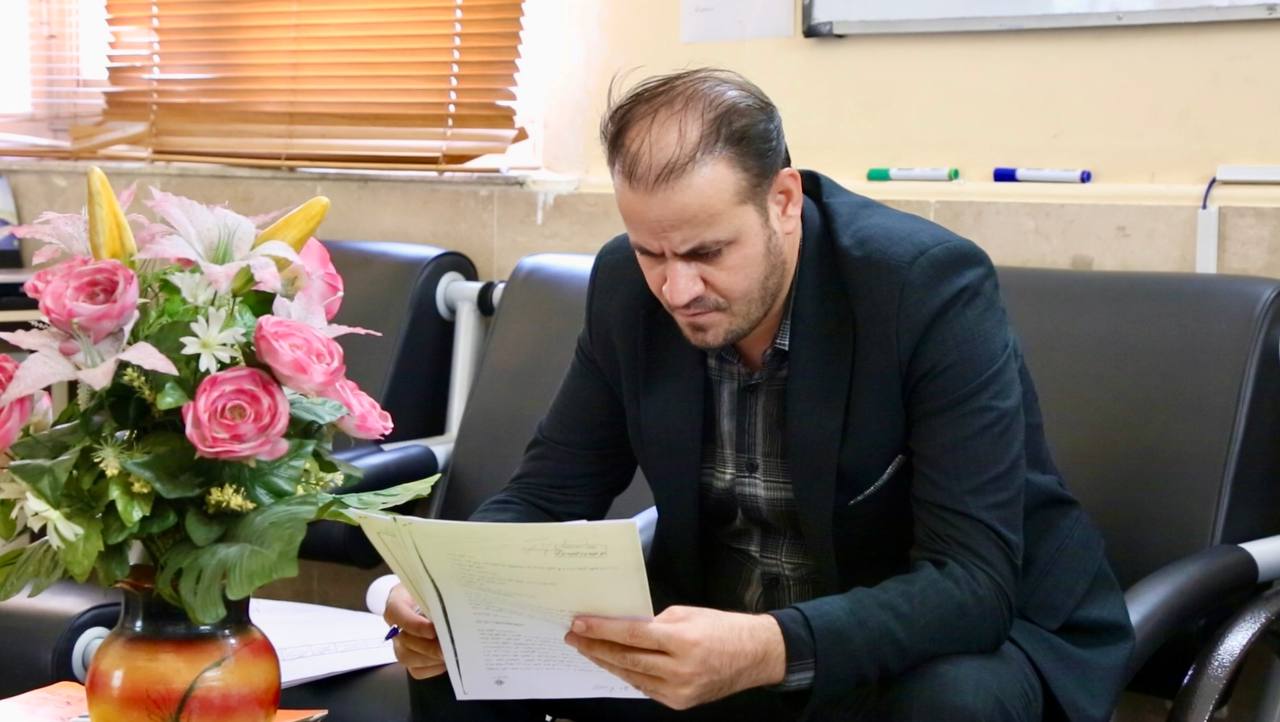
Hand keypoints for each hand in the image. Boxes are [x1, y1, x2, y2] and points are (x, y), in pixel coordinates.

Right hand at [384, 584, 444, 678]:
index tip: (432, 630)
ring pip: (407, 658)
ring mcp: (400, 643)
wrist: (436, 598)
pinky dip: (433, 668)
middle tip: (450, 646)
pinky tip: (447, 660)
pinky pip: (416, 670)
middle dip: (429, 646)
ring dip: (431, 658)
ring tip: (452, 653)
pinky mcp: (410, 658)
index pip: (395, 612)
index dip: (412, 624)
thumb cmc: (435, 589)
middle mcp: (395, 624)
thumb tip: (454, 611)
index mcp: (398, 600)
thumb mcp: (435, 585)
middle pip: (403, 640)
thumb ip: (440, 595)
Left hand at [564, 605, 785, 709]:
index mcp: (682, 641)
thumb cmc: (722, 628)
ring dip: (606, 662)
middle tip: (574, 637)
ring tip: (588, 649)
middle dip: (596, 647)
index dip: (602, 630)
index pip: (632, 635)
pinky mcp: (680, 703)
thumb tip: (622, 627)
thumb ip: (653, 623)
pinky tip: (614, 663)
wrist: (754, 655)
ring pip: (631, 676)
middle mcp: (680, 670)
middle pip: (626, 659)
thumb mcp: (686, 615)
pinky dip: (628, 674)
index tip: (579, 624)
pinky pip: (645, 687)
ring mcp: (679, 690)